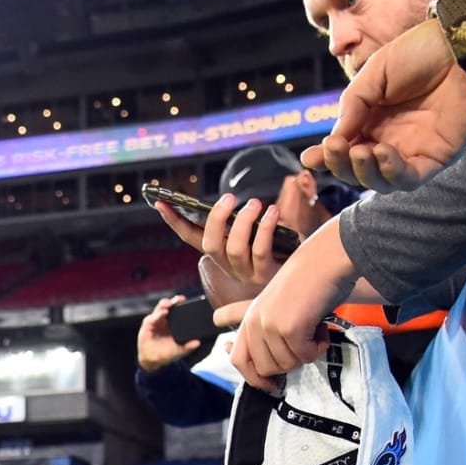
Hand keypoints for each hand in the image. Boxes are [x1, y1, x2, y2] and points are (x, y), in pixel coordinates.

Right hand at [137, 295, 197, 371]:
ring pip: (160, 308)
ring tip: (169, 305)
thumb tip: (198, 343)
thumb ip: (188, 347)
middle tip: (180, 299)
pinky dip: (157, 315)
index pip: (179, 310)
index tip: (189, 302)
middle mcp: (165, 319)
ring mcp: (156, 320)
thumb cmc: (166, 352)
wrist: (152, 360)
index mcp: (174, 322)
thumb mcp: (179, 350)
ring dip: (165, 304)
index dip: (183, 304)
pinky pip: (152, 318)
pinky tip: (163, 313)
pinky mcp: (148, 324)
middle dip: (175, 300)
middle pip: (170, 305)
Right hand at [156, 196, 282, 306]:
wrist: (304, 276)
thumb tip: (262, 188)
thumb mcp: (264, 226)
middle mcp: (229, 266)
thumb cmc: (283, 246)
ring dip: (243, 222)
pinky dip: (265, 228)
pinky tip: (272, 212)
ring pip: (234, 249)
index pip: (191, 237)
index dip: (175, 221)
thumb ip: (257, 211)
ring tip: (255, 204)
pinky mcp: (266, 275)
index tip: (161, 203)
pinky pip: (260, 251)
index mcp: (222, 252)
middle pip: (211, 245)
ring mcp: (246, 273)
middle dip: (216, 220)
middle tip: (229, 198)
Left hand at [215, 218, 357, 390]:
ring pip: (286, 365)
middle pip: (265, 368)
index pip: (237, 359)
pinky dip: (318, 347)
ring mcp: (269, 326)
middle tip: (304, 346)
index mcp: (249, 318)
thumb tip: (249, 362)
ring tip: (314, 331)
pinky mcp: (289, 328)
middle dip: (288, 365)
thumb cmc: (308, 282)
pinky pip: (305, 356)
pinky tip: (323, 329)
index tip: (271, 386)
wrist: (327, 258)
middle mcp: (254, 323)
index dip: (254, 378)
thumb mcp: (277, 306)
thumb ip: (263, 332)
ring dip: (306, 354)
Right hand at [301, 18, 465, 192]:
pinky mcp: (435, 158)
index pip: (344, 147)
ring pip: (378, 180)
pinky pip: (407, 179)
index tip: (309, 158)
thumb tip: (333, 139)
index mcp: (374, 119)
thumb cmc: (423, 52)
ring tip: (358, 151)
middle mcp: (390, 139)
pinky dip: (390, 173)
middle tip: (336, 148)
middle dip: (340, 164)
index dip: (326, 157)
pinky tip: (382, 154)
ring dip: (362, 171)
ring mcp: (412, 151)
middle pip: (356, 169)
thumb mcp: (375, 74)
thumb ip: (352, 106)